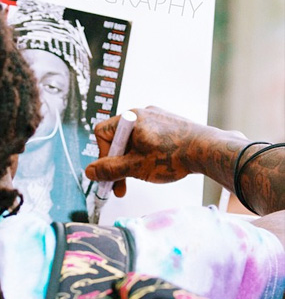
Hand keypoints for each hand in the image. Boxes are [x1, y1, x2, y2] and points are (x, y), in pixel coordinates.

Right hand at [85, 106, 220, 196]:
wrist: (209, 150)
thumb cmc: (172, 156)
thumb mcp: (135, 167)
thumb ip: (109, 170)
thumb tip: (89, 172)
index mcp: (130, 118)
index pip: (102, 133)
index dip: (102, 155)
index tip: (111, 173)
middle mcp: (142, 113)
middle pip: (118, 139)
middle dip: (118, 163)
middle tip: (121, 185)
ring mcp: (158, 117)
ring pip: (134, 140)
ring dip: (132, 160)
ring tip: (143, 175)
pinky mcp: (170, 124)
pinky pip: (149, 138)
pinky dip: (147, 153)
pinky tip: (158, 165)